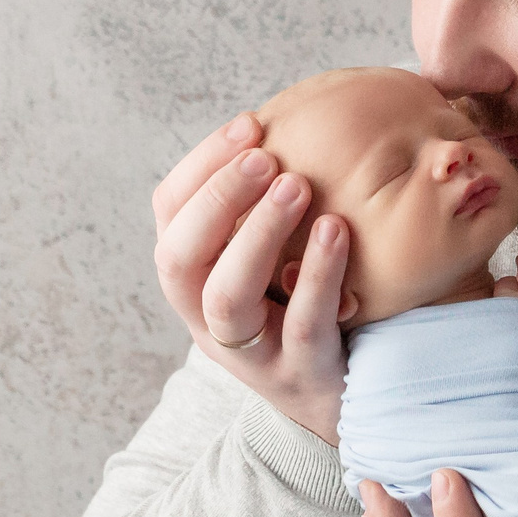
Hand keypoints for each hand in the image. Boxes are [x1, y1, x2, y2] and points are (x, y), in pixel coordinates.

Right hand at [152, 110, 353, 442]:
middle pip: (180, 257)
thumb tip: (296, 117)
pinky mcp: (301, 373)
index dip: (201, 166)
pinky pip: (301, 323)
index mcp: (194, 279)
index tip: (250, 124)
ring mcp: (252, 351)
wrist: (347, 399)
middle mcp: (208, 318)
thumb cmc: (311, 306)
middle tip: (265, 156)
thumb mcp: (276, 256)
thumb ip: (268, 204)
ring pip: (227, 296)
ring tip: (296, 185)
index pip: (169, 214)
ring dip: (255, 234)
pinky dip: (317, 274)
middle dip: (216, 198)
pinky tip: (338, 230)